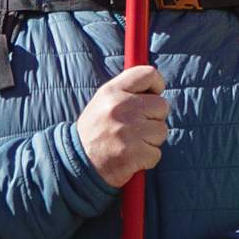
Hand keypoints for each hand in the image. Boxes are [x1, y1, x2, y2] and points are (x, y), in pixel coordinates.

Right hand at [78, 64, 169, 187]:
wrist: (76, 164)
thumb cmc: (95, 131)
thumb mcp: (103, 102)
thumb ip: (127, 91)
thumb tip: (156, 87)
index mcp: (112, 92)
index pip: (148, 74)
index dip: (156, 84)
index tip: (153, 95)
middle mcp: (121, 108)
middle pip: (162, 105)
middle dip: (154, 118)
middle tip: (135, 127)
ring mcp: (129, 131)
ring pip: (161, 130)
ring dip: (150, 140)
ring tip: (130, 143)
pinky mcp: (135, 153)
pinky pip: (156, 153)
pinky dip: (147, 158)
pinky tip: (130, 157)